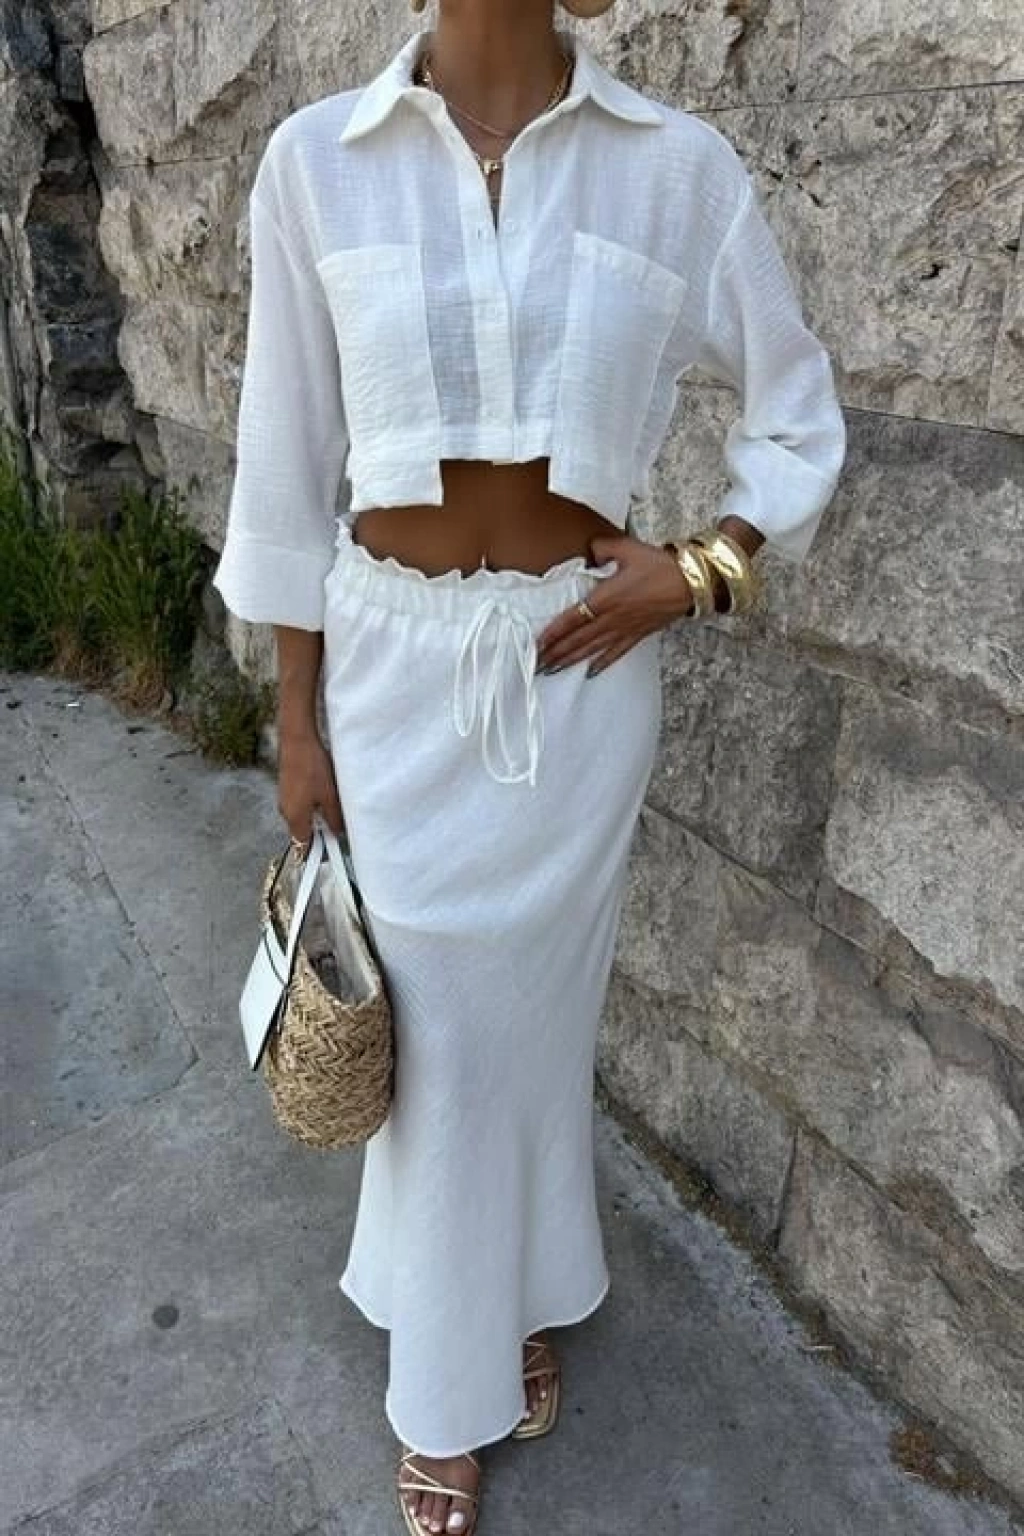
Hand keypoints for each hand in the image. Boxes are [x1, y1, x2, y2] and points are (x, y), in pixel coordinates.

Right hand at [277, 729, 344, 847]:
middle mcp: (285, 811)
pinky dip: (312, 802)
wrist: (297, 740)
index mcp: (295, 818)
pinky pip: (300, 803)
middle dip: (320, 829)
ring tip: (331, 800)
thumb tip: (337, 832)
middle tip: (337, 820)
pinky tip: (323, 789)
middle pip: (303, 830)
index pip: (303, 845)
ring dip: (317, 814)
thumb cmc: (312, 768)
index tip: (331, 847)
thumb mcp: (330, 797)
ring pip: (303, 815)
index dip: (318, 849)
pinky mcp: (286, 787)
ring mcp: (284, 798)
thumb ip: (333, 818)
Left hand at [536, 533, 695, 676]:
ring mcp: (625, 629)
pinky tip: (589, 672)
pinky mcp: (638, 634)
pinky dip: (602, 663)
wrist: (692, 582)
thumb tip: (590, 550)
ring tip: (552, 670)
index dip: (553, 632)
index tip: (538, 643)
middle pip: (578, 639)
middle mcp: (612, 618)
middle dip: (556, 652)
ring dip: (571, 660)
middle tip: (536, 663)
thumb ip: (603, 547)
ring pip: (592, 649)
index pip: (572, 618)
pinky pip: (616, 653)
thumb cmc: (661, 565)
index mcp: (606, 597)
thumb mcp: (628, 548)